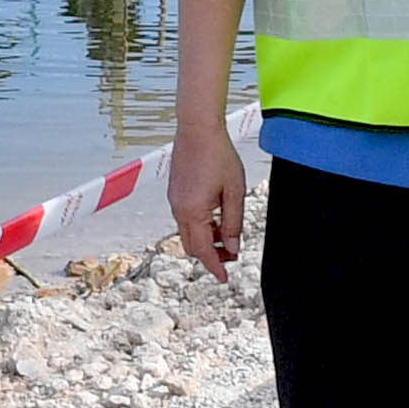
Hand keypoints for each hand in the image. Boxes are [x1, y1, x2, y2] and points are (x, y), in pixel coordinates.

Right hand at [168, 114, 247, 279]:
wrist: (197, 130)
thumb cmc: (218, 155)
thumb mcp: (234, 191)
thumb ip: (233, 222)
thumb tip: (231, 246)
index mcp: (194, 211)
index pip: (203, 250)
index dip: (214, 266)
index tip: (223, 278)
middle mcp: (179, 209)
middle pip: (191, 246)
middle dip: (210, 255)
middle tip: (230, 256)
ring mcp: (174, 201)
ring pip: (187, 233)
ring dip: (205, 239)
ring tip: (226, 234)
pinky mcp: (174, 193)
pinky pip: (185, 219)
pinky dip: (199, 226)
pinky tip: (215, 217)